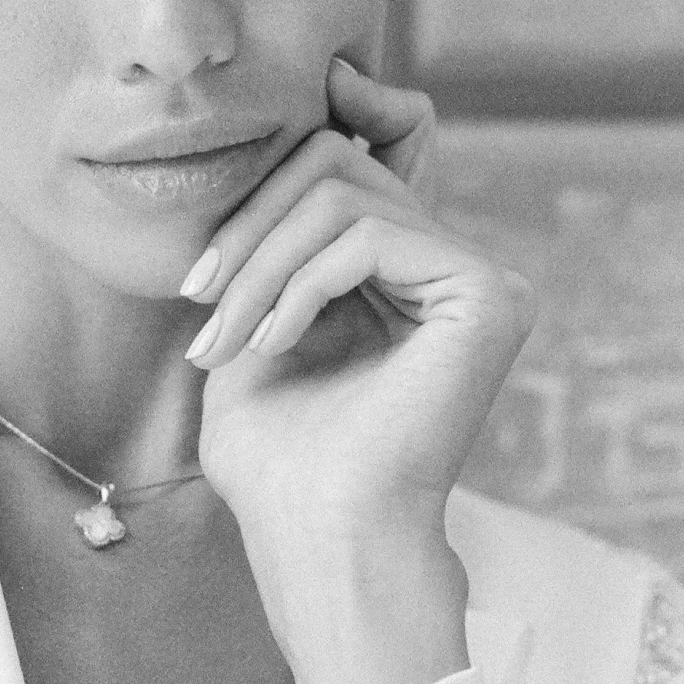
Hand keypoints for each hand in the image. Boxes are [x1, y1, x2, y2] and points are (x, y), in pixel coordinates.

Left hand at [182, 57, 536, 683]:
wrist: (320, 543)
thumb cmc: (278, 460)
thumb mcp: (249, 325)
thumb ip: (267, 242)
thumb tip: (278, 140)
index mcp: (406, 273)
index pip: (351, 156)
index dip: (292, 152)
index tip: (210, 248)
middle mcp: (454, 268)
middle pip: (337, 162)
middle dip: (249, 225)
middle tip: (196, 301)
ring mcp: (479, 278)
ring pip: (342, 193)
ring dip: (258, 262)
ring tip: (223, 339)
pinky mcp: (486, 294)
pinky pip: (367, 233)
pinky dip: (297, 282)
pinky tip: (272, 344)